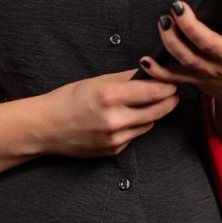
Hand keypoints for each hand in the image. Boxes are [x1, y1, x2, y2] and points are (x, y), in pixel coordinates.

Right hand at [40, 69, 179, 157]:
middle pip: (158, 110)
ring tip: (146, 103)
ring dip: (153, 113)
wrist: (47, 127)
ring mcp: (116, 138)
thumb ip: (127, 77)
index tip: (174, 81)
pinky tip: (124, 118)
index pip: (153, 91)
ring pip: (149, 124)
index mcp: (110, 96)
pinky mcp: (114, 150)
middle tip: (173, 92)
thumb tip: (151, 72)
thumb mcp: (97, 81)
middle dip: (169, 100)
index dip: (169, 86)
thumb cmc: (68, 100)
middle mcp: (115, 119)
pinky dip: (136, 125)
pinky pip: (135, 135)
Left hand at [138, 0, 221, 112]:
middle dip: (190, 26)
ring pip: (186, 58)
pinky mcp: (194, 80)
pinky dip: (158, 71)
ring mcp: (209, 72)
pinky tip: (146, 58)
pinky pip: (173, 78)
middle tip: (178, 7)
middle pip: (206, 43)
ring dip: (171, 41)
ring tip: (163, 21)